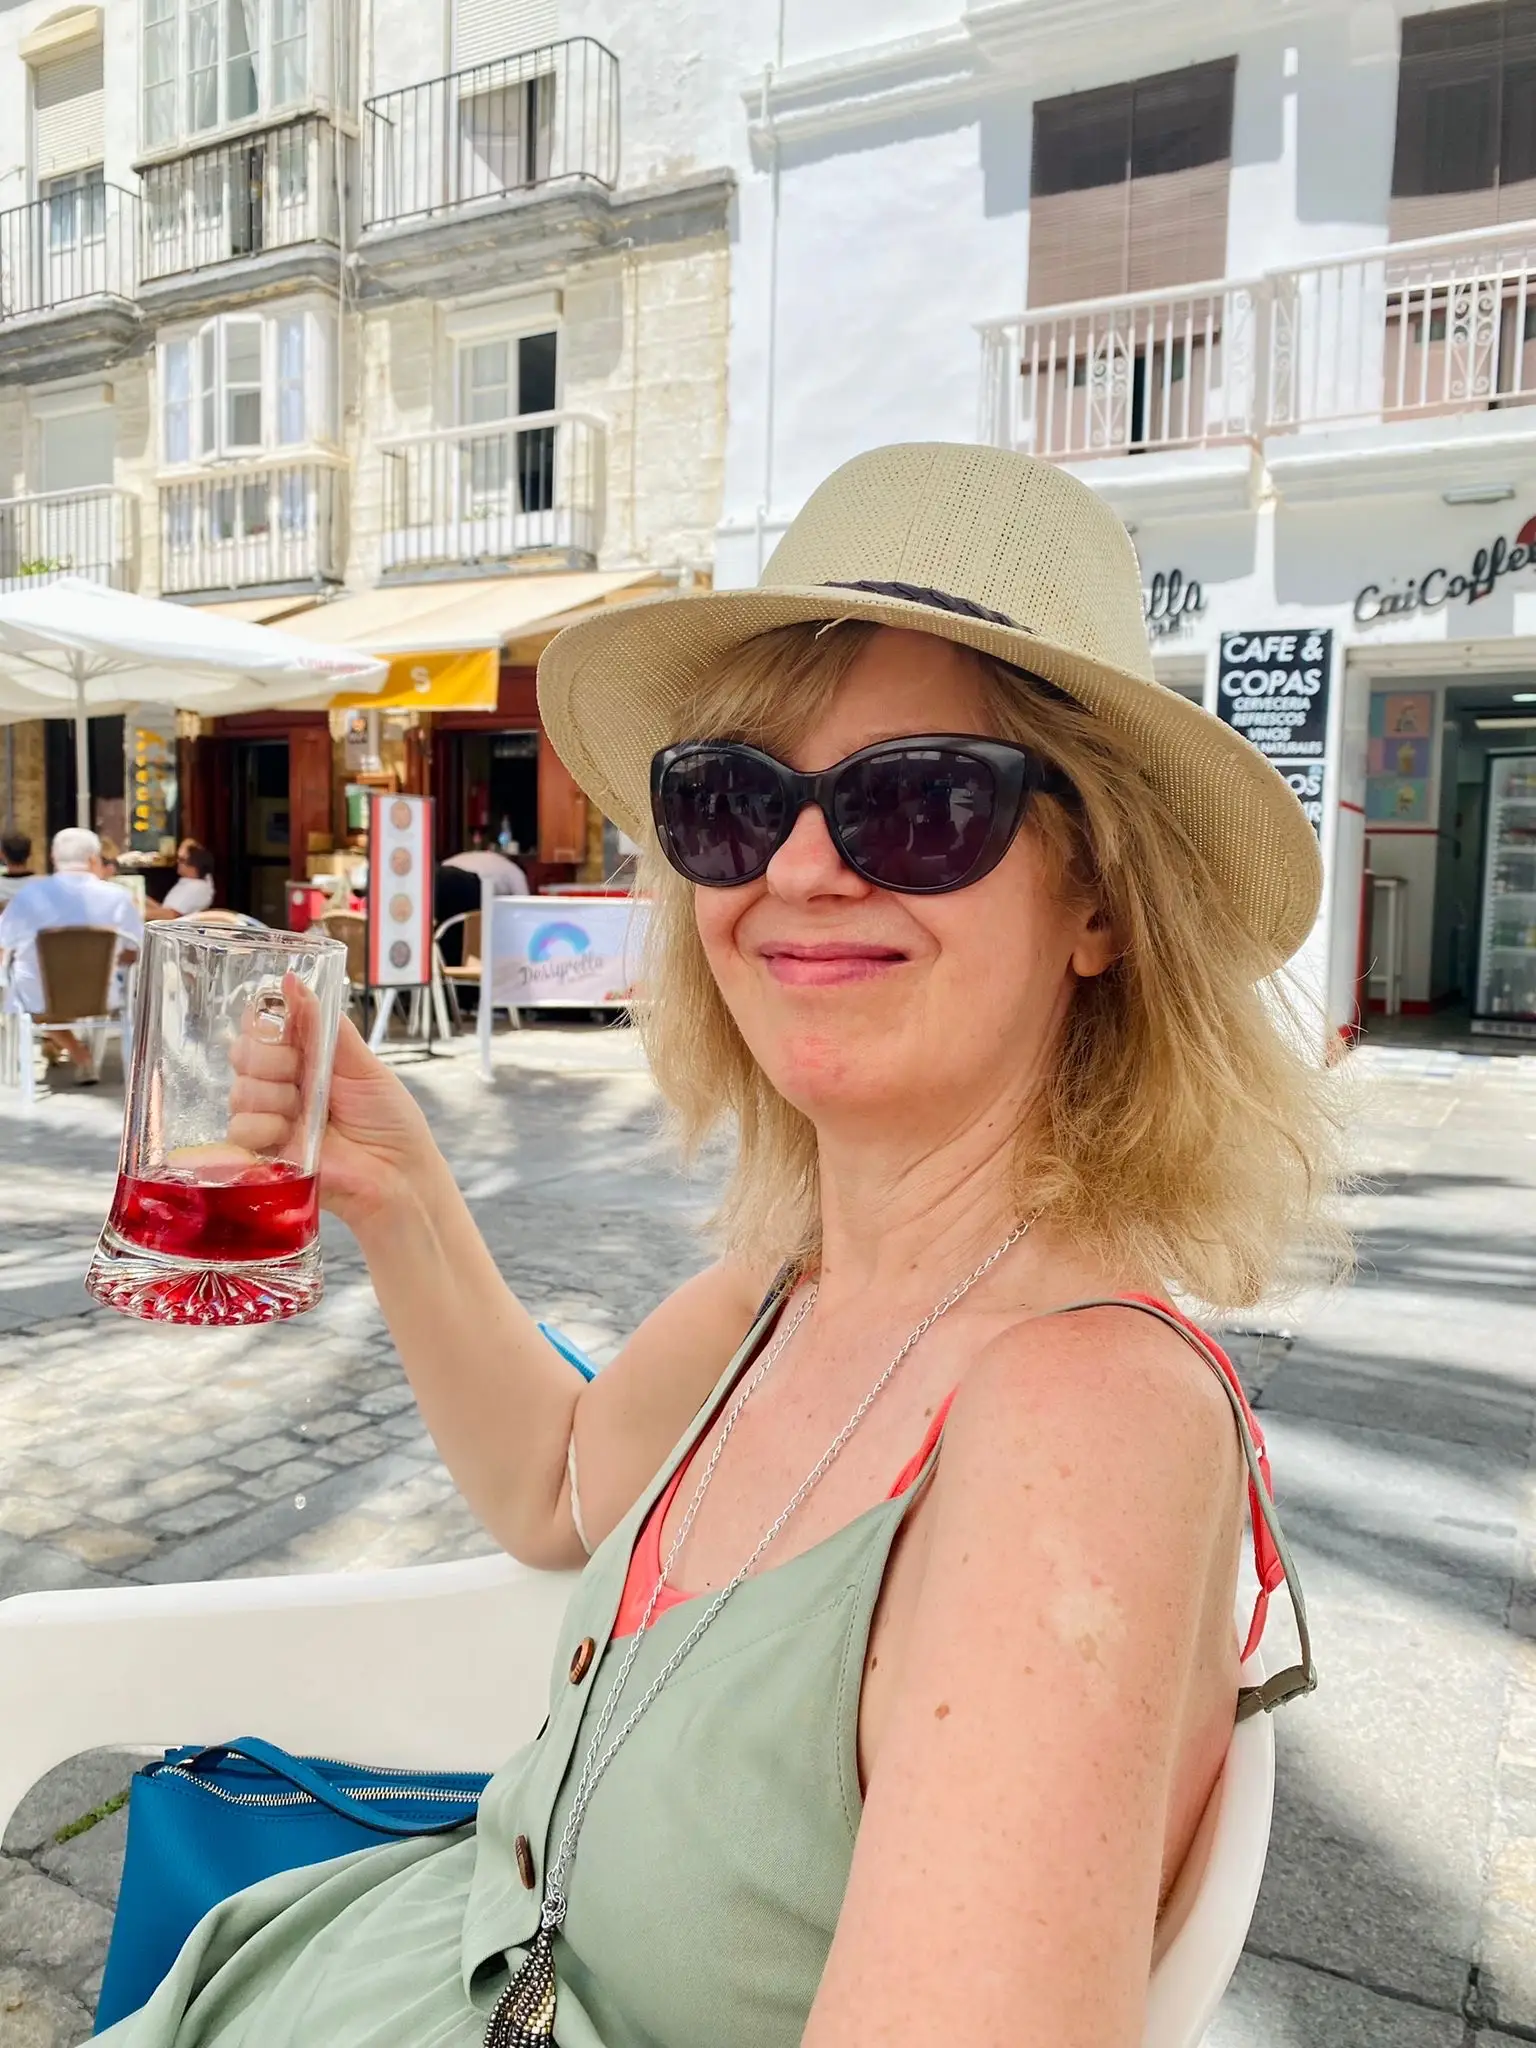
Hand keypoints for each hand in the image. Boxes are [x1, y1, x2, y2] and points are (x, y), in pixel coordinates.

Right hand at [228, 981, 439, 1232]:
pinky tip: (289, 1135)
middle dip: (272, 1060)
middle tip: (302, 1076)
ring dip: (275, 1097)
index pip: (260, 1027)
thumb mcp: (362, 1063)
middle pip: (242, 1053)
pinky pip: (238, 1128)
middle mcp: (280, 1085)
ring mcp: (269, 1119)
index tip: (284, 1030)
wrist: (396, 1175)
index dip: (264, 1023)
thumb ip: (325, 1025)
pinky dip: (265, 1128)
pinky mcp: (262, 1154)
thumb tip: (293, 980)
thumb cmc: (389, 1120)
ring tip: (307, 1114)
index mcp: (303, 1058)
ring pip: (239, 1090)